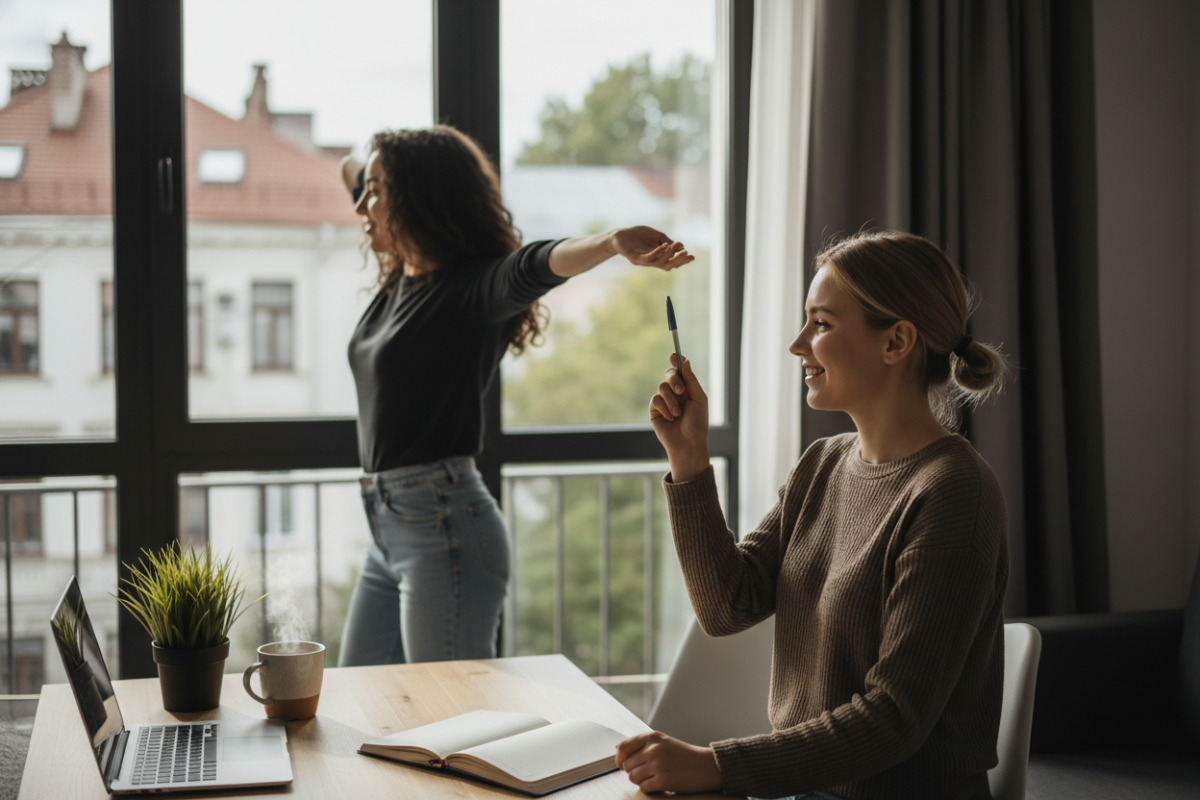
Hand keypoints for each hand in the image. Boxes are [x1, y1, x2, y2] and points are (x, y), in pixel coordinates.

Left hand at [612, 226, 693, 270]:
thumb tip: (682, 246)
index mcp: (659, 256)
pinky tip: (663, 247)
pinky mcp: (635, 258)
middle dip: (679, 261)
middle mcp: (652, 261)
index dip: (682, 260)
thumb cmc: (639, 235)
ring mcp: (644, 261)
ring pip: (659, 264)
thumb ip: (668, 241)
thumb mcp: (657, 236)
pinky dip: (657, 253)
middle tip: (687, 254)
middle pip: (668, 266)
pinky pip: (648, 258)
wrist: (621, 235)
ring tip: (674, 247)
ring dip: (668, 256)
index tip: (692, 256)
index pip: (672, 261)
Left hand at [615, 731, 721, 794]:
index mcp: (652, 737)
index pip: (623, 747)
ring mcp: (658, 765)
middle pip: (627, 765)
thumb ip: (642, 744)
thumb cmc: (684, 755)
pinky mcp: (663, 781)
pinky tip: (661, 784)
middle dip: (634, 771)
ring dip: (641, 780)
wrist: (707, 766)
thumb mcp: (663, 742)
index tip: (623, 764)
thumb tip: (617, 749)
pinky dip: (650, 788)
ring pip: (633, 778)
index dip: (620, 758)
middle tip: (648, 772)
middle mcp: (653, 749)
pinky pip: (644, 788)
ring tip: (655, 777)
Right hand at [649, 355, 710, 481]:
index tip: (674, 355)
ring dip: (671, 400)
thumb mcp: (698, 398)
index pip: (680, 371)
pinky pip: (655, 399)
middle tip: (681, 391)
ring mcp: (664, 401)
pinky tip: (670, 418)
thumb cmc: (697, 423)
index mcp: (687, 389)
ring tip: (678, 414)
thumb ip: (690, 379)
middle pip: (669, 374)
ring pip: (661, 386)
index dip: (676, 361)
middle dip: (675, 379)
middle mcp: (675, 393)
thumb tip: (684, 360)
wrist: (688, 443)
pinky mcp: (654, 411)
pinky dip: (664, 407)